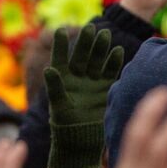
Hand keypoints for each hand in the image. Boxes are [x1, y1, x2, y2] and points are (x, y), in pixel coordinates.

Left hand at [44, 25, 123, 167]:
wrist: (83, 139)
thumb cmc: (65, 123)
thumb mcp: (58, 105)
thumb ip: (54, 87)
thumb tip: (48, 68)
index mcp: (61, 78)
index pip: (59, 57)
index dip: (60, 44)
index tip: (60, 30)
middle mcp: (77, 77)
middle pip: (81, 55)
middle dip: (85, 42)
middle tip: (90, 28)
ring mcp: (92, 80)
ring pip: (97, 60)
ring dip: (101, 48)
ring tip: (105, 35)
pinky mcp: (106, 87)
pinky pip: (111, 71)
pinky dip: (114, 62)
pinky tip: (118, 50)